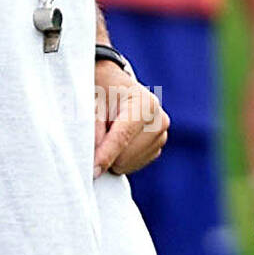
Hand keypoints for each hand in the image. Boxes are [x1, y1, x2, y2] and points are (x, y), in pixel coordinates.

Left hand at [93, 60, 168, 177]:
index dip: (106, 155)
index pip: (122, 137)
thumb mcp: (91, 100)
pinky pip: (131, 165)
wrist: (113, 84)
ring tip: (106, 131)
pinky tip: (115, 140)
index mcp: (145, 103)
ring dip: (111, 154)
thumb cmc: (100, 89)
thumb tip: (95, 157)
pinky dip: (118, 158)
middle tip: (94, 132)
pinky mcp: (157, 148)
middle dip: (105, 151)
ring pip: (126, 163)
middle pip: (125, 155)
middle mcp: (159, 120)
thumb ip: (92, 126)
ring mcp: (161, 136)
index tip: (93, 170)